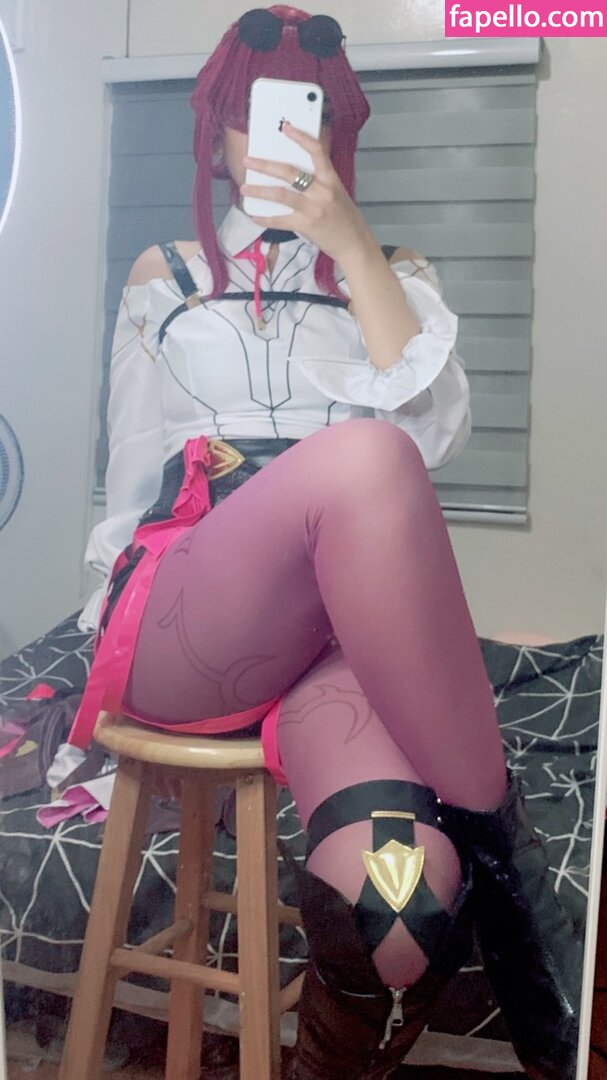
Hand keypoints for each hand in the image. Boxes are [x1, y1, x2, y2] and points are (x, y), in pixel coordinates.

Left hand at [241, 122, 372, 263]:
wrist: (354, 244)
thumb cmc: (344, 218)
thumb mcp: (337, 192)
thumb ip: (319, 180)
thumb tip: (293, 171)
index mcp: (331, 179)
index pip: (316, 151)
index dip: (301, 138)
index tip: (285, 127)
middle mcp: (322, 191)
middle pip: (289, 172)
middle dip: (265, 165)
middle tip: (248, 161)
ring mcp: (313, 209)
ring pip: (280, 195)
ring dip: (259, 190)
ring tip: (244, 188)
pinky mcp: (306, 225)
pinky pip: (280, 220)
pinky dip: (265, 218)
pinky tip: (254, 215)